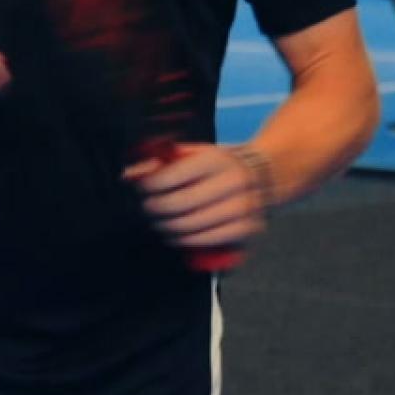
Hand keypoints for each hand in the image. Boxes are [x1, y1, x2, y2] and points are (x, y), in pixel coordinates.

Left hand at [125, 143, 267, 255]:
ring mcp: (243, 208)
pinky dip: (184, 241)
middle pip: (176, 205)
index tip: (140, 189)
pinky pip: (206, 241)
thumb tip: (129, 175)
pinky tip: (174, 235)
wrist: (265, 176)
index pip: (168, 177)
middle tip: (145, 209)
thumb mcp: (195, 153)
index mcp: (216, 159)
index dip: (146, 187)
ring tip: (157, 222)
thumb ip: (163, 161)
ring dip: (165, 228)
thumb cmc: (219, 166)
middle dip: (153, 210)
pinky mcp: (246, 230)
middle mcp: (233, 182)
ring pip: (189, 227)